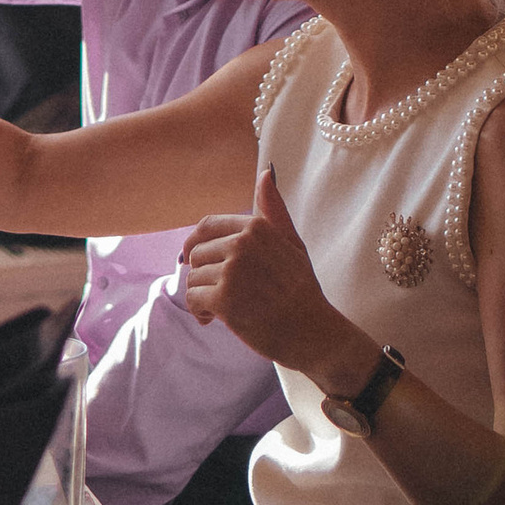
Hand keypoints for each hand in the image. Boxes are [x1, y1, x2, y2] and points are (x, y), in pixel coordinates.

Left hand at [180, 163, 346, 373]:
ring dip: (202, 296)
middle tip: (223, 293)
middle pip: (196, 254)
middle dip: (204, 275)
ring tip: (223, 308)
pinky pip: (192, 299)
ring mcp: (233, 271)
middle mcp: (243, 244)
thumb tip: (266, 173)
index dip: (196, 245)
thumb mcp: (292, 243)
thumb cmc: (301, 289)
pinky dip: (199, 312)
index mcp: (256, 227)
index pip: (206, 226)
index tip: (197, 261)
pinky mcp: (224, 299)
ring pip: (192, 278)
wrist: (312, 331)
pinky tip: (213, 320)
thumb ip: (274, 211)